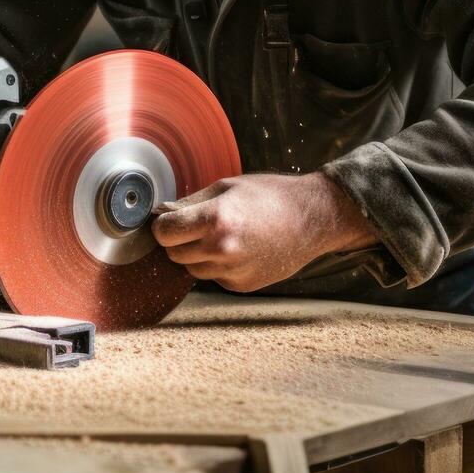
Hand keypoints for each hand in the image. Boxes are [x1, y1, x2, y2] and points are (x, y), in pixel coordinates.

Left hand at [151, 172, 376, 291]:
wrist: (313, 219)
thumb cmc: (271, 196)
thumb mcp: (227, 187)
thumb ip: (189, 203)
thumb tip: (160, 213)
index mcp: (215, 219)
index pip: (163, 233)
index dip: (163, 225)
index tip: (170, 219)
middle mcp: (222, 249)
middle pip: (173, 253)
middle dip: (178, 240)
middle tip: (198, 226)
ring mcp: (233, 271)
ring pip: (192, 269)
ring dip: (198, 255)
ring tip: (223, 236)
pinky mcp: (242, 285)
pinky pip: (214, 277)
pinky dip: (218, 266)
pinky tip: (239, 249)